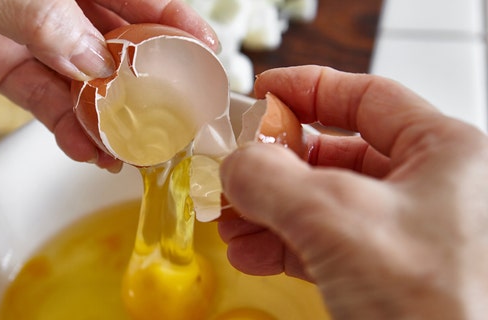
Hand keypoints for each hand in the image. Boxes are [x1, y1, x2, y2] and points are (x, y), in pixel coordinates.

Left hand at [0, 0, 217, 171]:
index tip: (202, 49)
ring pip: (81, 75)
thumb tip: (95, 59)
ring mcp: (22, 30)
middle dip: (145, 76)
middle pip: (111, 35)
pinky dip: (66, 124)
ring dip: (109, 111)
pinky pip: (43, 97)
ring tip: (135, 145)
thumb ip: (43, 20)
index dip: (169, 18)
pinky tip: (89, 146)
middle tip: (173, 112)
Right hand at [218, 66, 487, 318]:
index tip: (260, 94)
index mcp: (443, 153)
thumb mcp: (337, 221)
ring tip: (230, 220)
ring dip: (270, 209)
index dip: (306, 89)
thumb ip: (272, 180)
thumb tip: (234, 162)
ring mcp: (407, 233)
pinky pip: (326, 243)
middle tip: (232, 168)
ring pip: (325, 202)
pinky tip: (251, 252)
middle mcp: (428, 188)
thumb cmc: (435, 303)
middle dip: (275, 165)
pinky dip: (284, 243)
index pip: (365, 98)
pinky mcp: (387, 272)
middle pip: (336, 153)